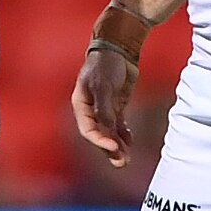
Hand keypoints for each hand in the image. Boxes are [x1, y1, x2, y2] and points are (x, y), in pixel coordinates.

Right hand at [72, 46, 138, 166]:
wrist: (118, 48)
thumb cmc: (104, 64)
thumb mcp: (103, 86)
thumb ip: (104, 109)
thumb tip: (107, 131)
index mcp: (81, 105)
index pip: (88, 129)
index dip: (100, 141)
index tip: (114, 146)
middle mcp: (90, 109)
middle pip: (98, 135)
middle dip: (109, 149)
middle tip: (122, 161)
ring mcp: (104, 109)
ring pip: (109, 133)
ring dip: (117, 145)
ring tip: (126, 159)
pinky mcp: (116, 106)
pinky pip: (118, 125)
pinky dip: (124, 134)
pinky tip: (130, 142)